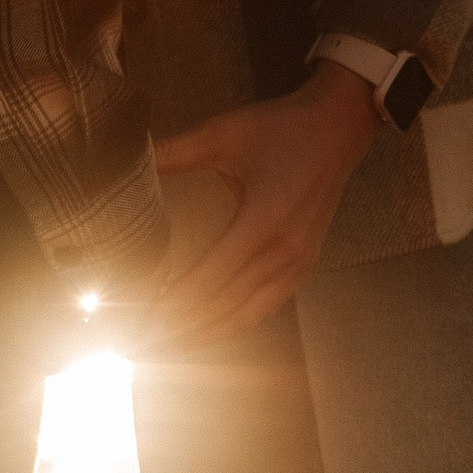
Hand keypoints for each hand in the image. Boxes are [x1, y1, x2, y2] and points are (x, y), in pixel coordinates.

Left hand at [141, 66, 380, 346]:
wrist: (339, 124)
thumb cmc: (282, 126)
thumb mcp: (224, 132)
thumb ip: (177, 151)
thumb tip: (133, 158)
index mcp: (263, 220)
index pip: (211, 278)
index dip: (175, 304)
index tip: (143, 320)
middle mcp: (284, 251)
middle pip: (226, 306)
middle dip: (183, 329)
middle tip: (143, 344)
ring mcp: (299, 263)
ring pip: (248, 314)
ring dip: (208, 334)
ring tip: (169, 348)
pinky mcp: (305, 264)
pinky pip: (267, 306)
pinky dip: (236, 322)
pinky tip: (212, 330)